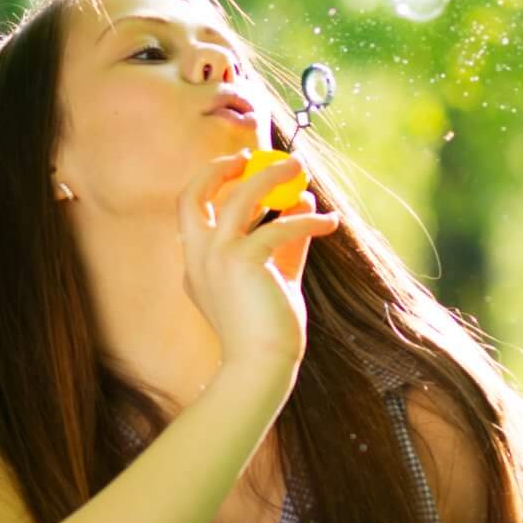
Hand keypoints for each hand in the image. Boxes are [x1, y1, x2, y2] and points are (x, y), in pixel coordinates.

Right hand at [178, 151, 340, 380]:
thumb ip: (287, 240)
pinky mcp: (242, 263)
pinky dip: (308, 220)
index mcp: (196, 266)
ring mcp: (215, 259)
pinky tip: (329, 222)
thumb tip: (303, 200)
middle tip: (254, 157)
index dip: (215, 185)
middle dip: (220, 169)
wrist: (261, 366)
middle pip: (193, 195)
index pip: (193, 212)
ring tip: (300, 168)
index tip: (243, 171)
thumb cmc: (268, 330)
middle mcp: (197, 258)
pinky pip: (280, 226)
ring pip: (240, 199)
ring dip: (271, 177)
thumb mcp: (276, 277)